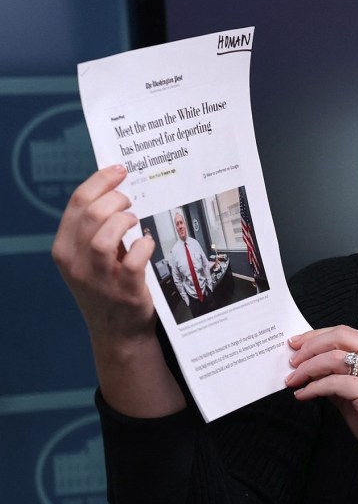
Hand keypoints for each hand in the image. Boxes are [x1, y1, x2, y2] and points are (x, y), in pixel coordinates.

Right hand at [52, 165, 156, 341]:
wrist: (117, 332)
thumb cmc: (108, 287)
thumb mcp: (89, 258)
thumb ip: (95, 228)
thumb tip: (115, 189)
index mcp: (64, 248)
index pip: (77, 203)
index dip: (101, 181)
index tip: (119, 170)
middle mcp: (76, 263)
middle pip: (91, 214)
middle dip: (116, 198)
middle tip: (130, 200)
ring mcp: (99, 279)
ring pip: (103, 237)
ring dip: (124, 221)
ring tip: (135, 220)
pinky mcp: (124, 292)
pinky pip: (132, 262)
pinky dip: (143, 247)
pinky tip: (147, 244)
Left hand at [286, 326, 357, 475]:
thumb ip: (341, 377)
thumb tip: (312, 370)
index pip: (347, 332)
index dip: (318, 336)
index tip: (298, 344)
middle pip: (340, 336)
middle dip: (310, 346)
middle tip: (292, 360)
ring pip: (334, 357)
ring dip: (308, 368)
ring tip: (293, 380)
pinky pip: (334, 382)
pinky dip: (313, 388)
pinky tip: (303, 395)